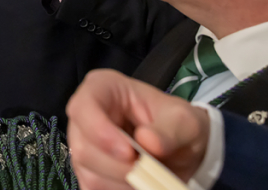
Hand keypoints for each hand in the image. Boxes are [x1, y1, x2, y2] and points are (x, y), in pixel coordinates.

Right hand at [67, 69, 209, 189]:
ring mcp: (83, 144)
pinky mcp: (87, 170)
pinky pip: (92, 187)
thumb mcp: (184, 121)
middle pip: (83, 147)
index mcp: (102, 89)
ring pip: (87, 171)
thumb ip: (169, 130)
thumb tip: (147, 141)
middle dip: (118, 166)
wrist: (182, 147)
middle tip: (149, 171)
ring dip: (121, 182)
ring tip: (149, 178)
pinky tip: (137, 185)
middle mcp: (85, 116)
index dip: (99, 131)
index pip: (83, 107)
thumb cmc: (178, 123)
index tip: (129, 153)